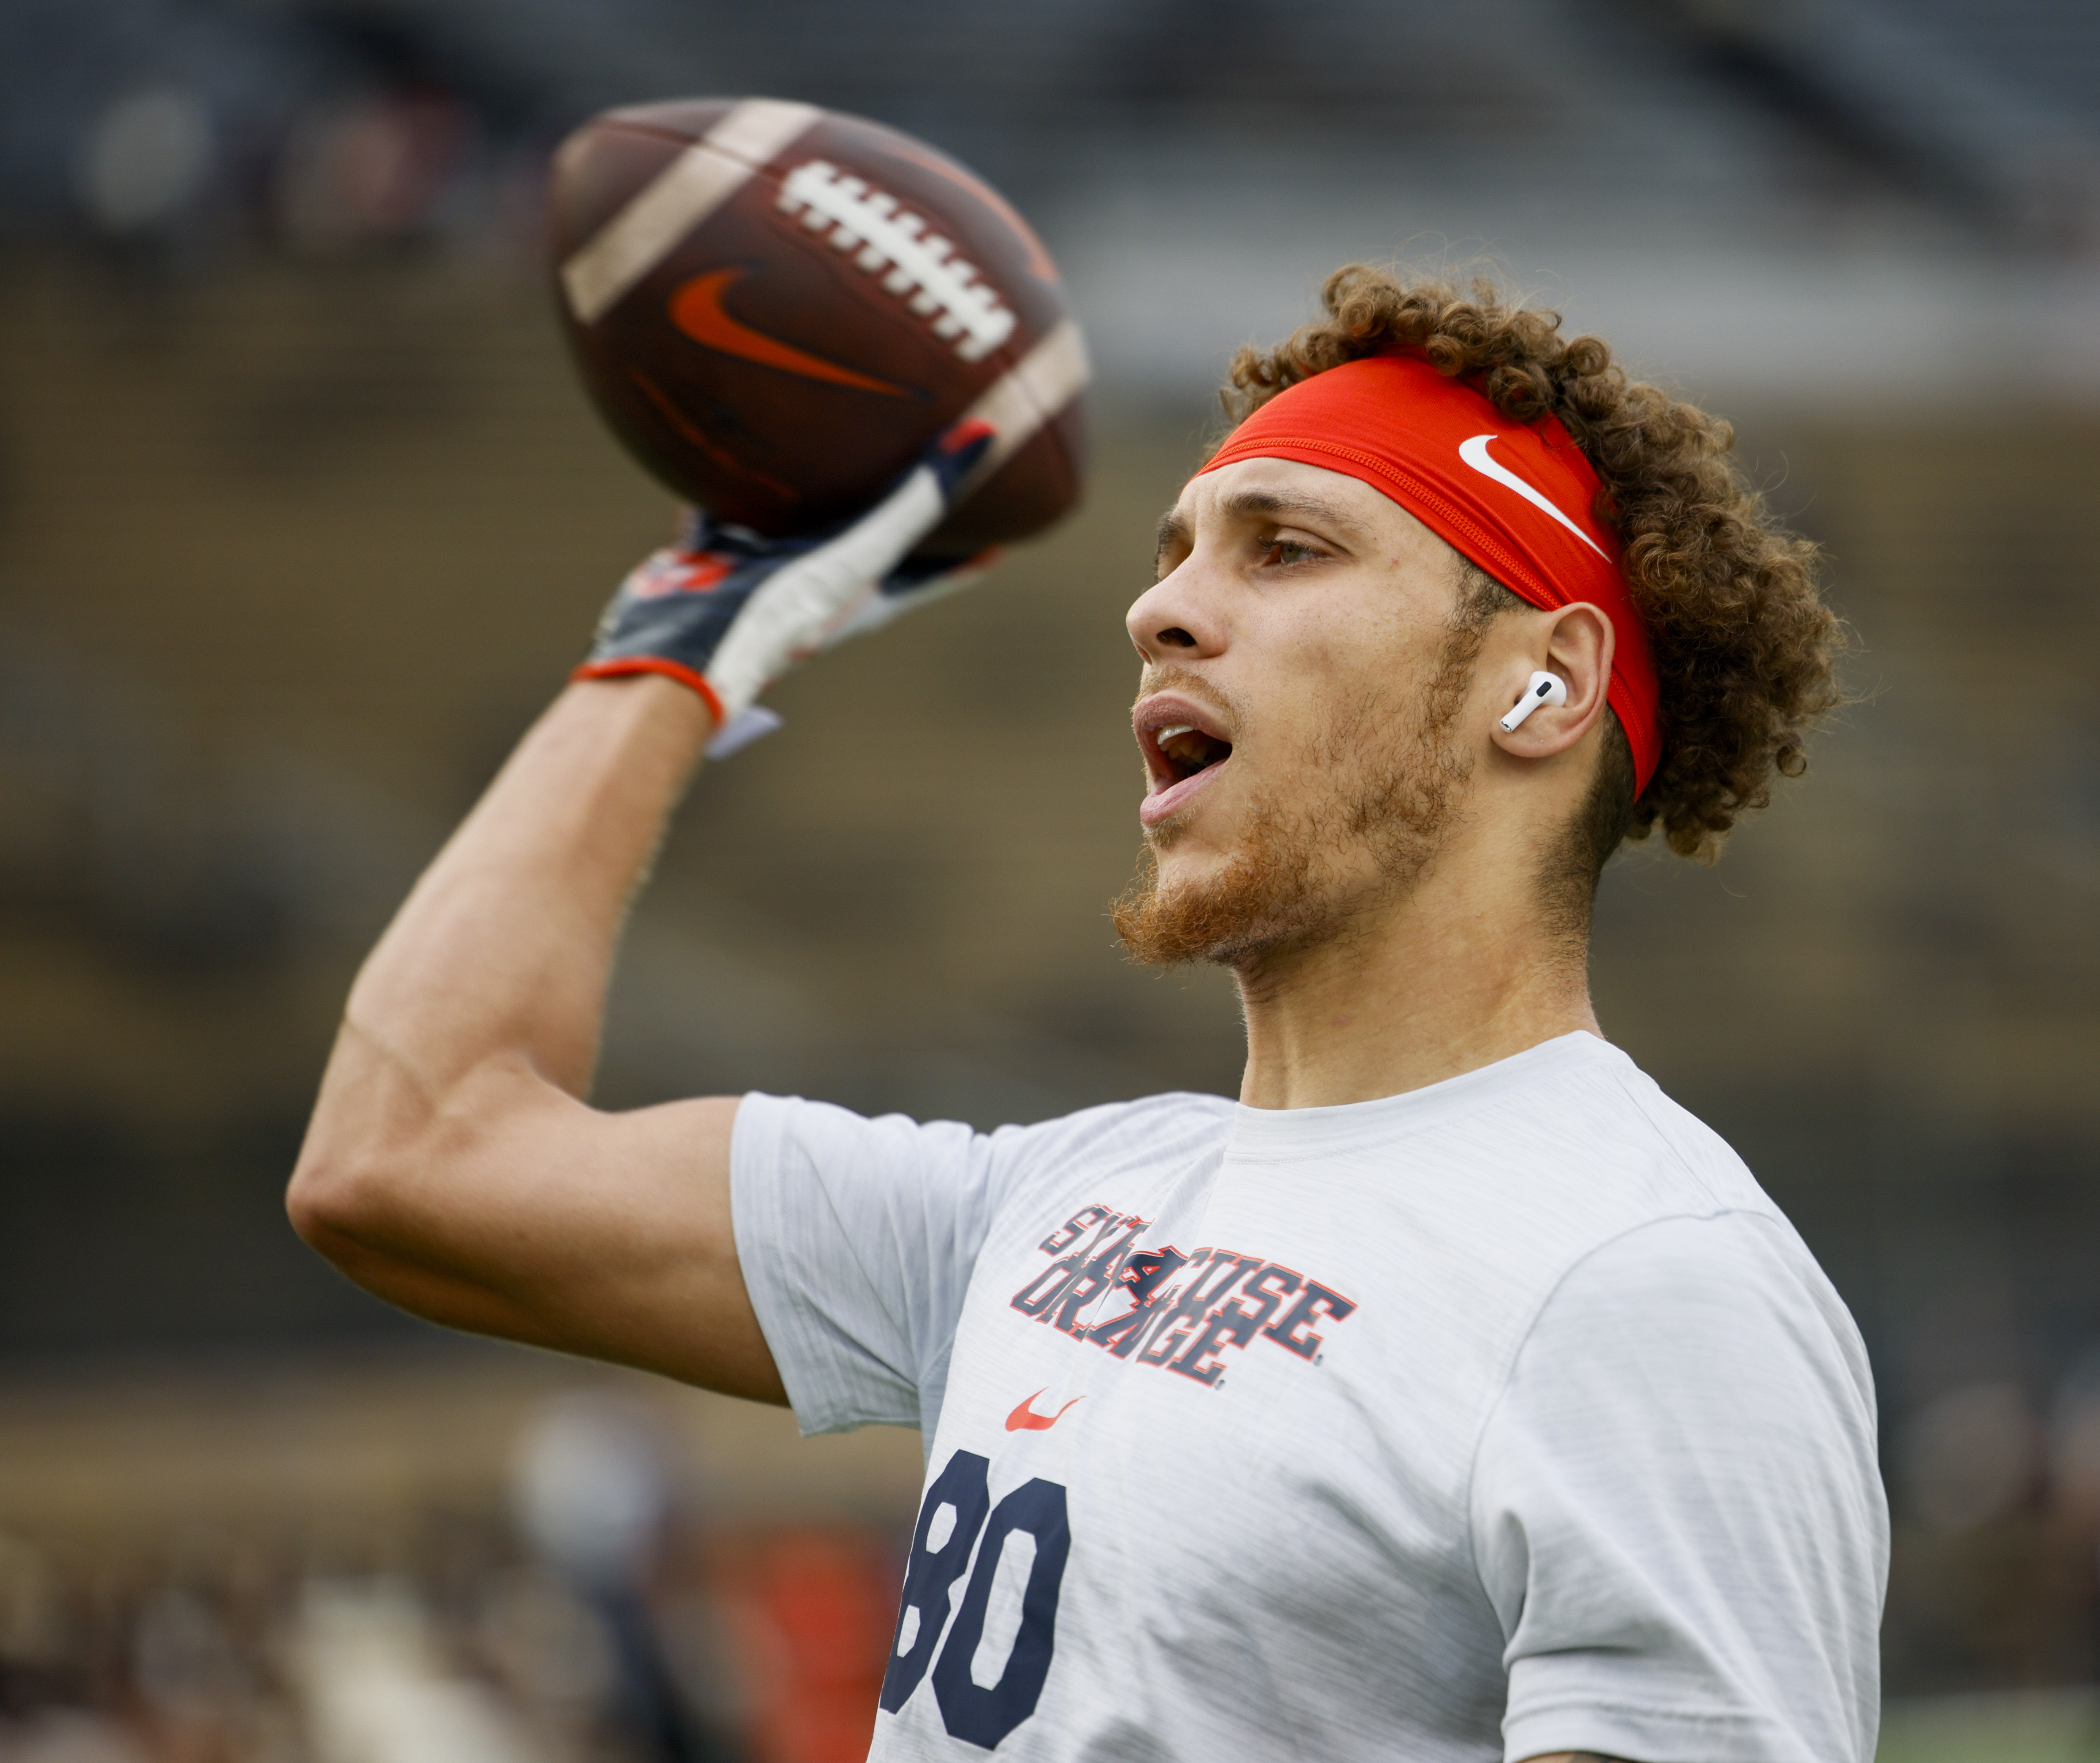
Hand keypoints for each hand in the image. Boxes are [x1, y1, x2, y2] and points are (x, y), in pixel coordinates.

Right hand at [575, 420, 997, 740]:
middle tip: (923, 452)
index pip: (938, 566)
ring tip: (834, 437)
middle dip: (899, 499)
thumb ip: (914, 503)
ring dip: (816, 486)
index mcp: (866, 596)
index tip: (1008, 511)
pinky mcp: (715, 559)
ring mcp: (767, 572)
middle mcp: (822, 584)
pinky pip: (730, 510)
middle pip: (875, 536)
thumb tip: (982, 440)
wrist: (682, 646)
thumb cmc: (783, 610)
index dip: (972, 542)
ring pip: (800, 518)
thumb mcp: (860, 555)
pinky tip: (727, 442)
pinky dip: (731, 482)